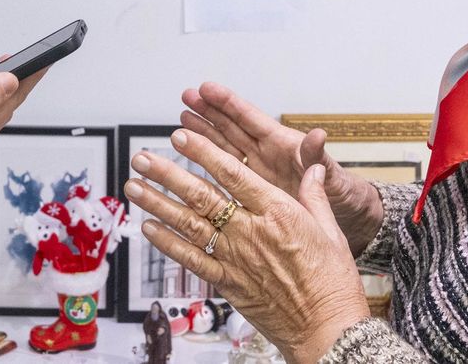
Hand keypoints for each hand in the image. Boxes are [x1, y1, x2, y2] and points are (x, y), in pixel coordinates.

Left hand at [126, 129, 371, 363]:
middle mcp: (251, 232)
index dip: (203, 152)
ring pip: (189, 225)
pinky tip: (149, 228)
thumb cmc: (333, 283)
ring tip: (134, 186)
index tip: (181, 136)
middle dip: (167, 173)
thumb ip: (314, 194)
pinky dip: (167, 243)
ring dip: (158, 204)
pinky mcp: (228, 284)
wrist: (327, 330)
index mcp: (278, 212)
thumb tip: (313, 164)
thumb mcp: (331, 230)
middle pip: (201, 196)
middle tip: (143, 158)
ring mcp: (236, 259)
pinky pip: (191, 260)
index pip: (232, 173)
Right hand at [181, 82, 383, 253]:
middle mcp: (267, 156)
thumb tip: (317, 135)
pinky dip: (209, 164)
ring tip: (183, 117)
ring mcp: (258, 173)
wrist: (348, 223)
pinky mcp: (254, 192)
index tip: (207, 88)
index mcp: (284, 147)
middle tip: (186, 96)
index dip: (228, 104)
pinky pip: (226, 174)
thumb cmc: (343, 196)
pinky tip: (193, 157)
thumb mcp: (333, 177)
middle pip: (232, 128)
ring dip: (204, 132)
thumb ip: (318, 158)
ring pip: (224, 147)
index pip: (251, 119)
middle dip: (209, 111)